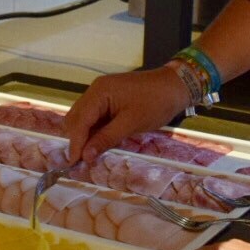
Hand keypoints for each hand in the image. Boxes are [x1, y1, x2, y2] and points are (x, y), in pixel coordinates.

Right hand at [64, 67, 188, 161]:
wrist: (176, 86)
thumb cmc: (156, 103)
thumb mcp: (131, 123)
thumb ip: (106, 139)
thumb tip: (86, 156)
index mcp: (99, 92)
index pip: (79, 121)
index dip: (75, 143)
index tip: (73, 163)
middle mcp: (95, 91)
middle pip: (76, 118)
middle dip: (77, 139)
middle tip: (81, 161)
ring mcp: (101, 94)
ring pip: (84, 118)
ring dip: (85, 136)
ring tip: (89, 155)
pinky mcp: (109, 99)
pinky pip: (95, 117)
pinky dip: (94, 130)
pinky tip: (98, 143)